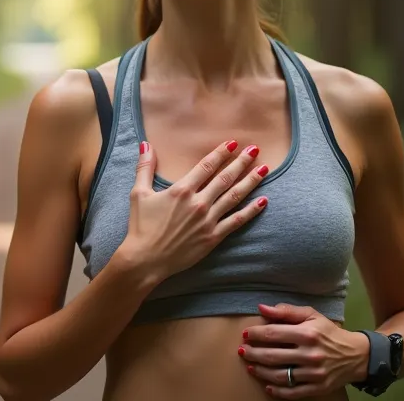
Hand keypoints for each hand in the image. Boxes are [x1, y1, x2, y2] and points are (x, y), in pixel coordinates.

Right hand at [116, 139, 269, 282]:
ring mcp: (208, 221)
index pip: (206, 166)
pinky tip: (263, 201)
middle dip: (241, 162)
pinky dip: (251, 211)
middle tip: (255, 150)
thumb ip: (145, 168)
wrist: (146, 259)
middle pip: (225, 178)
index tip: (233, 143)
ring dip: (251, 181)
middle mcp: (198, 203)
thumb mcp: (139, 193)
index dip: (221, 153)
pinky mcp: (213, 237)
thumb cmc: (141, 227)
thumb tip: (145, 145)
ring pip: (235, 197)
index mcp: (182, 190)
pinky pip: (236, 221)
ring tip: (264, 169)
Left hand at [238, 303, 370, 398]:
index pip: (273, 334)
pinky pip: (293, 392)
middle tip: (242, 351)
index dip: (255, 334)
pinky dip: (277, 391)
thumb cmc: (329, 332)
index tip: (245, 334)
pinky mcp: (318, 388)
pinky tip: (267, 386)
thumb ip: (286, 311)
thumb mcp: (312, 315)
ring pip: (280, 376)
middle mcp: (310, 354)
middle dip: (253, 353)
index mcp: (307, 334)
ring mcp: (314, 373)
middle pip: (272, 356)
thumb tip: (262, 308)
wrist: (356, 355)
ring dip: (261, 372)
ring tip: (250, 366)